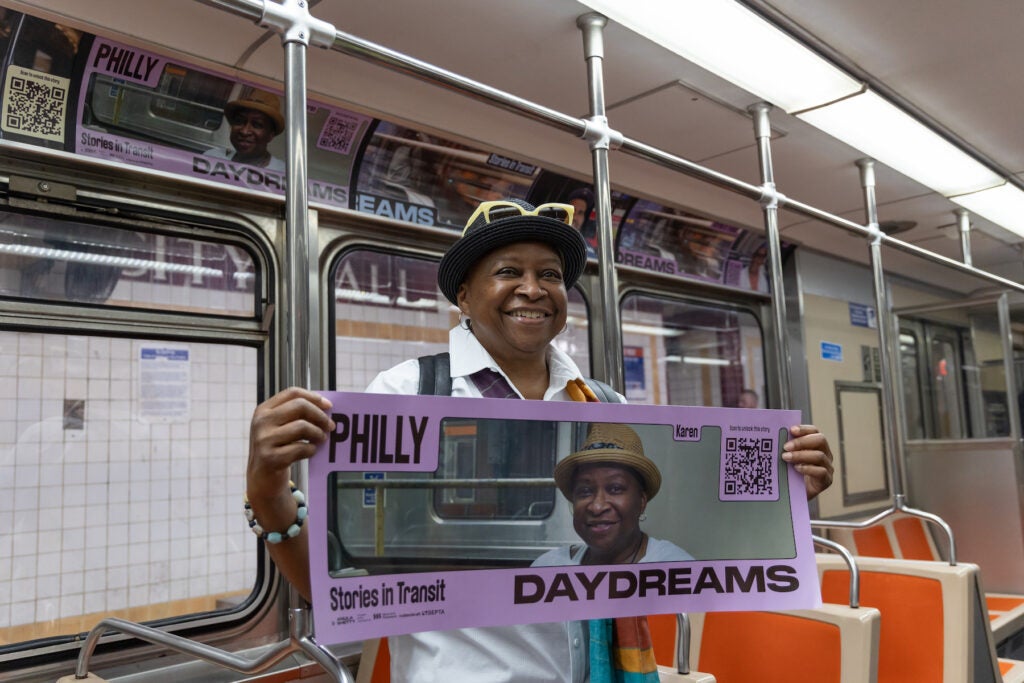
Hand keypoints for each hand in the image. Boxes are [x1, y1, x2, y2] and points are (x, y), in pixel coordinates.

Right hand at [247, 387, 334, 502]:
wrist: (261, 478)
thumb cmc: (276, 448)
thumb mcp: (278, 427)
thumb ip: (295, 415)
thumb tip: (326, 407)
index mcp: (263, 410)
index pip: (292, 393)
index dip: (314, 397)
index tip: (329, 406)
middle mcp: (261, 422)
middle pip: (299, 406)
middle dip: (320, 415)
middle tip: (330, 425)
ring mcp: (264, 440)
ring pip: (302, 426)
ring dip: (318, 433)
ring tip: (322, 439)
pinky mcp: (271, 458)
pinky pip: (301, 448)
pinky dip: (311, 450)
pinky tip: (311, 451)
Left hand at [782, 424, 833, 499]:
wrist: (794, 496)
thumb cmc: (789, 474)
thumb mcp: (787, 458)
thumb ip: (785, 448)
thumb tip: (773, 436)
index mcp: (816, 445)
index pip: (814, 431)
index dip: (804, 429)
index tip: (791, 430)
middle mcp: (825, 454)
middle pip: (820, 440)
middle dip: (802, 442)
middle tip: (786, 447)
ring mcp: (827, 467)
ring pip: (819, 456)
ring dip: (801, 455)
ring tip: (786, 457)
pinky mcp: (826, 481)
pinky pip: (821, 472)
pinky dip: (808, 469)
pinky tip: (796, 469)